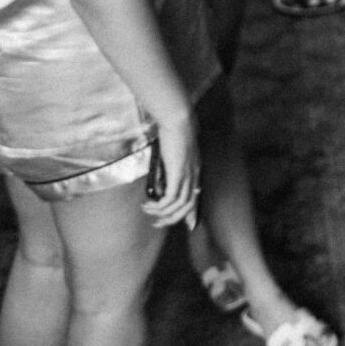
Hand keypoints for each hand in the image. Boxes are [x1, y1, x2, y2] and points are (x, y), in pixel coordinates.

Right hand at [142, 111, 199, 228]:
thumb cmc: (175, 130)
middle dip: (173, 219)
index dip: (193, 212)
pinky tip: (149, 204)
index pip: (196, 195)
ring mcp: (188, 175)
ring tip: (148, 211)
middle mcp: (194, 175)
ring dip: (162, 213)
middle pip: (188, 205)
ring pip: (179, 205)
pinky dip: (159, 205)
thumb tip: (161, 175)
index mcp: (196, 169)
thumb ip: (171, 163)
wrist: (179, 120)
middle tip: (158, 223)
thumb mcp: (174, 151)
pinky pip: (170, 199)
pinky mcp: (178, 174)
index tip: (189, 225)